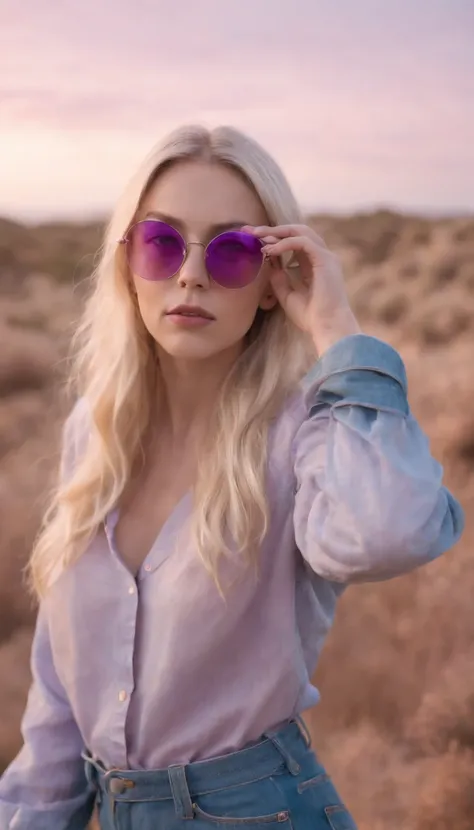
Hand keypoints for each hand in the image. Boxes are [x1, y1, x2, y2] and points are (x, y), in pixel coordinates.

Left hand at [243, 223, 360, 354]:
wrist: (327, 327)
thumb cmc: (310, 316)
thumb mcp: (287, 295)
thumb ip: (279, 278)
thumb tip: (269, 263)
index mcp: (314, 264)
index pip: (292, 242)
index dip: (272, 237)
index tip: (251, 238)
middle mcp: (321, 256)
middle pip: (296, 231)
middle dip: (272, 229)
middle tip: (250, 231)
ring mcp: (325, 256)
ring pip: (300, 231)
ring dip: (277, 232)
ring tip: (258, 236)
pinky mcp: (325, 259)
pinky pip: (302, 242)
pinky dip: (284, 243)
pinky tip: (270, 250)